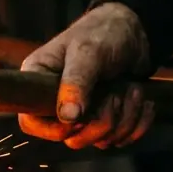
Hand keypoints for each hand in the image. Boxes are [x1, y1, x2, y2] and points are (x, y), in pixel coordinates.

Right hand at [18, 3, 154, 149]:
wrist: (135, 31)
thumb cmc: (103, 33)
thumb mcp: (88, 52)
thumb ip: (76, 81)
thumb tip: (67, 117)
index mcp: (39, 83)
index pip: (30, 122)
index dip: (53, 130)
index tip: (77, 118)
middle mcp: (57, 103)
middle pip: (72, 139)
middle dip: (101, 121)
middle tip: (114, 94)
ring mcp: (83, 114)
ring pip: (100, 140)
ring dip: (124, 118)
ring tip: (131, 88)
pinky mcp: (106, 118)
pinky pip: (121, 139)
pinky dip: (138, 122)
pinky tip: (142, 100)